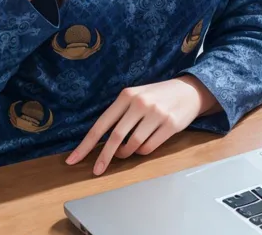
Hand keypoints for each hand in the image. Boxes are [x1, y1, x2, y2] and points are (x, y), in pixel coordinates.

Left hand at [65, 76, 217, 175]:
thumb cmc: (156, 96)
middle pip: (116, 137)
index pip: (101, 124)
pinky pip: (149, 147)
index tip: (74, 160)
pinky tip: (143, 145)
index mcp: (126, 95)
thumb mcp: (136, 96)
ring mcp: (155, 114)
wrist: (188, 91)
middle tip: (97, 171)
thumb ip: (120, 114)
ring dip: (126, 153)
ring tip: (127, 151)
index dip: (87, 144)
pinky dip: (142, 152)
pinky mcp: (170, 125)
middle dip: (104, 157)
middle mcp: (139, 103)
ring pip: (133, 145)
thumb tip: (101, 141)